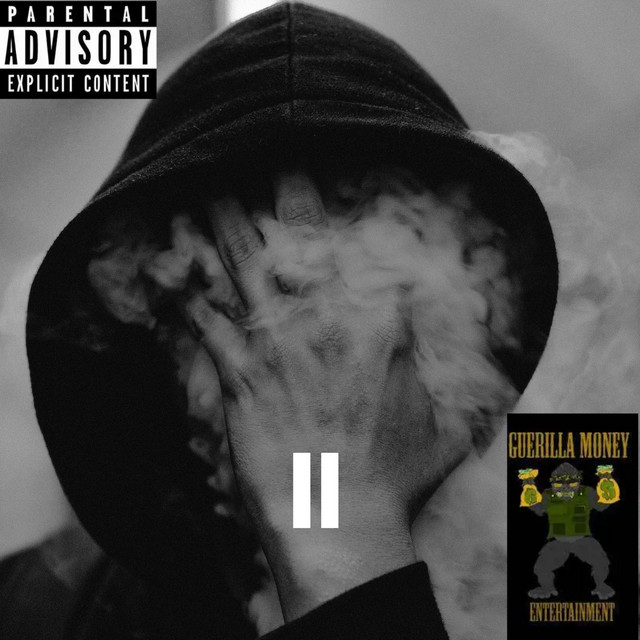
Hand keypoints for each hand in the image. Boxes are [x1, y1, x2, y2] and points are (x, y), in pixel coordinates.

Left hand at [185, 171, 469, 619]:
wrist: (342, 520)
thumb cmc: (396, 478)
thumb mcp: (448, 428)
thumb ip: (464, 387)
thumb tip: (500, 371)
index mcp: (376, 328)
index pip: (366, 258)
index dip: (351, 221)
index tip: (334, 187)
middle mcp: (323, 324)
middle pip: (299, 246)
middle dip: (282, 195)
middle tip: (265, 156)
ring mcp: (276, 348)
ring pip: (244, 272)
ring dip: (223, 229)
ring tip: (207, 191)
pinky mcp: (239, 378)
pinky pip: (205, 325)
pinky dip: (185, 294)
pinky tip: (168, 269)